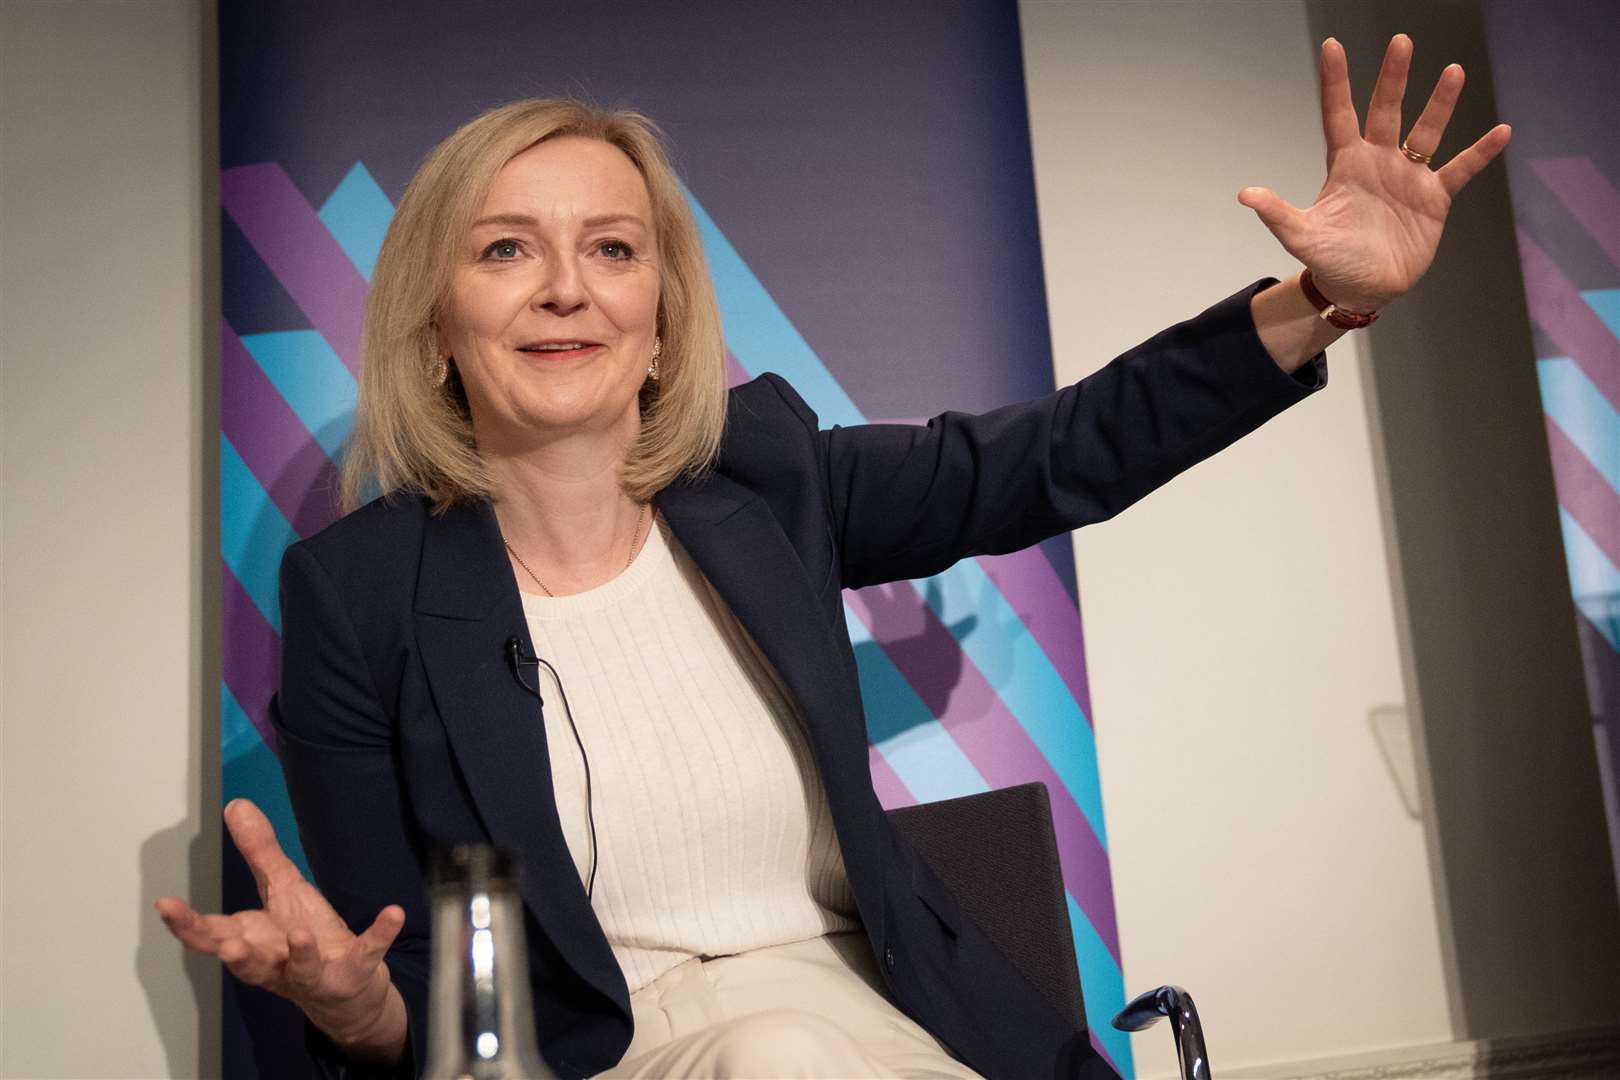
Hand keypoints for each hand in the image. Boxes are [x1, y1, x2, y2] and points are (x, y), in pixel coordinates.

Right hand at [156, 799, 407, 1059]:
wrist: (347, 991)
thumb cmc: (306, 938)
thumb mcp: (283, 890)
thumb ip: (258, 851)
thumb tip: (235, 805)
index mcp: (253, 941)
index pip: (211, 935)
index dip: (187, 924)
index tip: (165, 904)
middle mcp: (276, 963)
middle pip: (248, 963)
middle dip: (235, 955)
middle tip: (226, 945)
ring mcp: (316, 972)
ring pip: (302, 968)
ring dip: (300, 953)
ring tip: (299, 934)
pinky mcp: (354, 972)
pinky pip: (367, 953)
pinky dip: (379, 934)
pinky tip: (392, 914)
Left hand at [1238, 34, 1511, 312]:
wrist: (1362, 287)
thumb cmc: (1330, 260)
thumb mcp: (1302, 236)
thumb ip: (1277, 213)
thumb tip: (1244, 195)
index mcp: (1345, 165)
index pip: (1339, 114)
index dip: (1335, 82)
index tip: (1332, 46)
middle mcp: (1379, 162)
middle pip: (1387, 111)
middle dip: (1393, 78)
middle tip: (1401, 42)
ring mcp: (1409, 177)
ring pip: (1427, 131)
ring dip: (1440, 104)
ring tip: (1452, 71)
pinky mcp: (1434, 199)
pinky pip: (1460, 170)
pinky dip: (1480, 153)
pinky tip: (1501, 132)